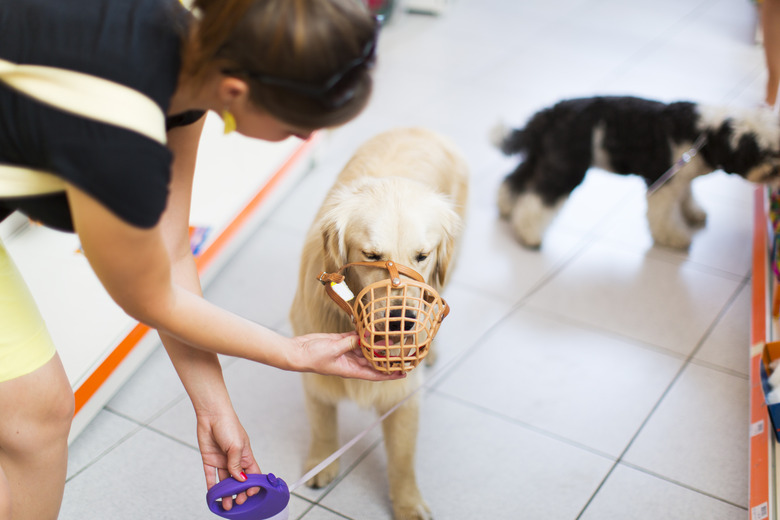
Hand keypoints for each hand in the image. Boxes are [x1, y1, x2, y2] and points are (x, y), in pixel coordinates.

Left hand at [197, 409, 261, 510]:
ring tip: (226, 504)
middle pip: (238, 481)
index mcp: (245, 456)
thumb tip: (239, 480)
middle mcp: (234, 460)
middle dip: (239, 493)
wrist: (211, 415)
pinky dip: (212, 486)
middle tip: (238, 502)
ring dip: (226, 493)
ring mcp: (222, 461)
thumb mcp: (236, 446)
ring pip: (225, 481)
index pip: (252, 474)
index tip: (251, 493)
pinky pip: (211, 476)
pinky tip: (213, 494)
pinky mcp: (210, 460)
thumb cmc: (228, 424)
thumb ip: (236, 464)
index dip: (253, 484)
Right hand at [292, 331, 406, 379]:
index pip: (374, 374)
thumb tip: (362, 338)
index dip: (389, 374)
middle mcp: (351, 362)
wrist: (298, 351)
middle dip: (387, 358)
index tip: (402, 373)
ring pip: (366, 349)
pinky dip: (365, 334)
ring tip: (392, 338)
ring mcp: (346, 352)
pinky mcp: (341, 342)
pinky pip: (356, 338)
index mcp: (350, 370)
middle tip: (403, 353)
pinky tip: (374, 329)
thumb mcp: (333, 350)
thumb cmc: (312, 357)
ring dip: (377, 345)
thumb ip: (349, 343)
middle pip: (373, 362)